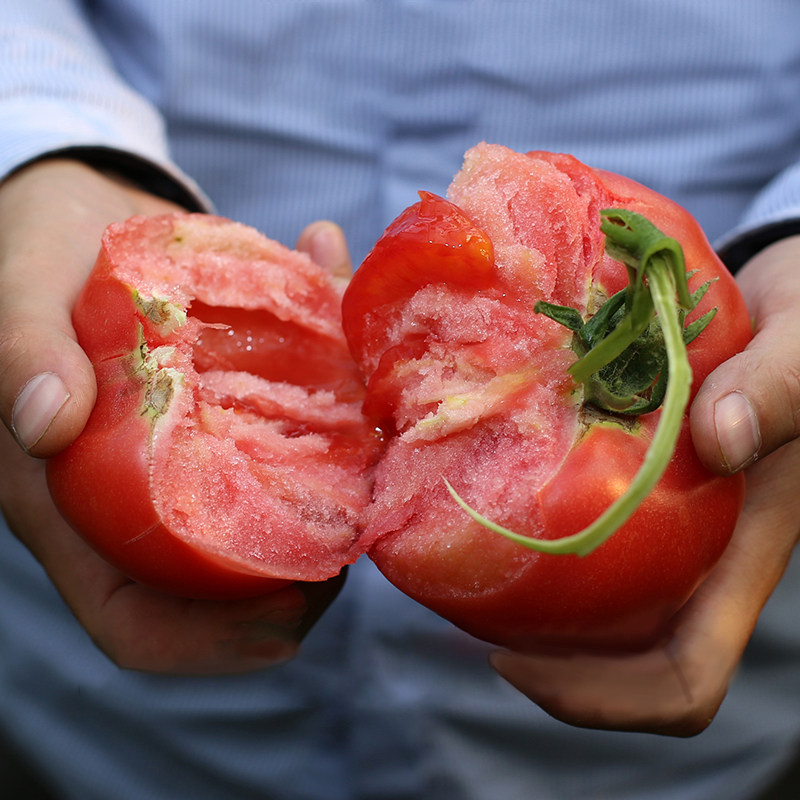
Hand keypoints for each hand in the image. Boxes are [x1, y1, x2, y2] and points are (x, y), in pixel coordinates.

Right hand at [0, 159, 350, 672]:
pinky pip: (311, 401)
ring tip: (372, 392)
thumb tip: (46, 424)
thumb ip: (22, 350)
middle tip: (367, 504)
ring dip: (352, 461)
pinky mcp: (249, 400)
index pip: (139, 622)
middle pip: (242, 576)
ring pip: (294, 497)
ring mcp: (213, 451)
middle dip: (315, 561)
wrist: (76, 215)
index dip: (212, 641)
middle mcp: (158, 495)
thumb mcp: (17, 292)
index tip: (294, 606)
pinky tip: (329, 257)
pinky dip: (335, 336)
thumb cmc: (32, 259)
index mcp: (85, 504)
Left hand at [491, 235, 799, 734]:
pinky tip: (490, 491)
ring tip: (457, 561)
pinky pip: (588, 535)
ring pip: (598, 604)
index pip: (686, 675)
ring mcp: (671, 525)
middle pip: (622, 660)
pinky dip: (536, 535)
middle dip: (541, 658)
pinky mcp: (643, 486)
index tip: (511, 660)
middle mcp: (701, 553)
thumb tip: (721, 441)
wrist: (790, 308)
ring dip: (528, 603)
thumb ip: (780, 385)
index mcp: (745, 548)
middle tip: (460, 610)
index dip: (605, 698)